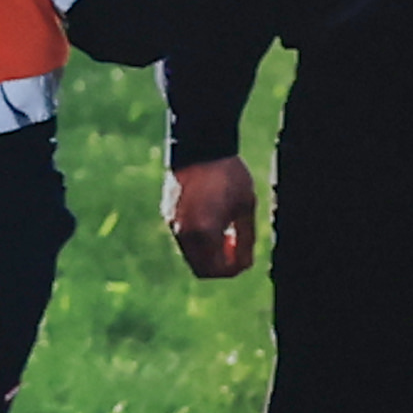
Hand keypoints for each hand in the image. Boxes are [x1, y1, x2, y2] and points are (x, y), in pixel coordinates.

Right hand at [165, 157, 259, 280]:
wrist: (201, 142)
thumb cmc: (228, 173)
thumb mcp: (245, 206)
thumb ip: (246, 239)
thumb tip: (244, 264)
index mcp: (205, 233)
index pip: (217, 270)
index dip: (233, 269)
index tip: (245, 256)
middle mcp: (184, 233)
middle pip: (201, 268)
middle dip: (219, 264)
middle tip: (234, 244)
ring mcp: (172, 223)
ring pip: (190, 254)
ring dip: (208, 251)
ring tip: (224, 228)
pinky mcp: (167, 212)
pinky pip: (183, 237)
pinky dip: (198, 238)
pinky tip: (211, 216)